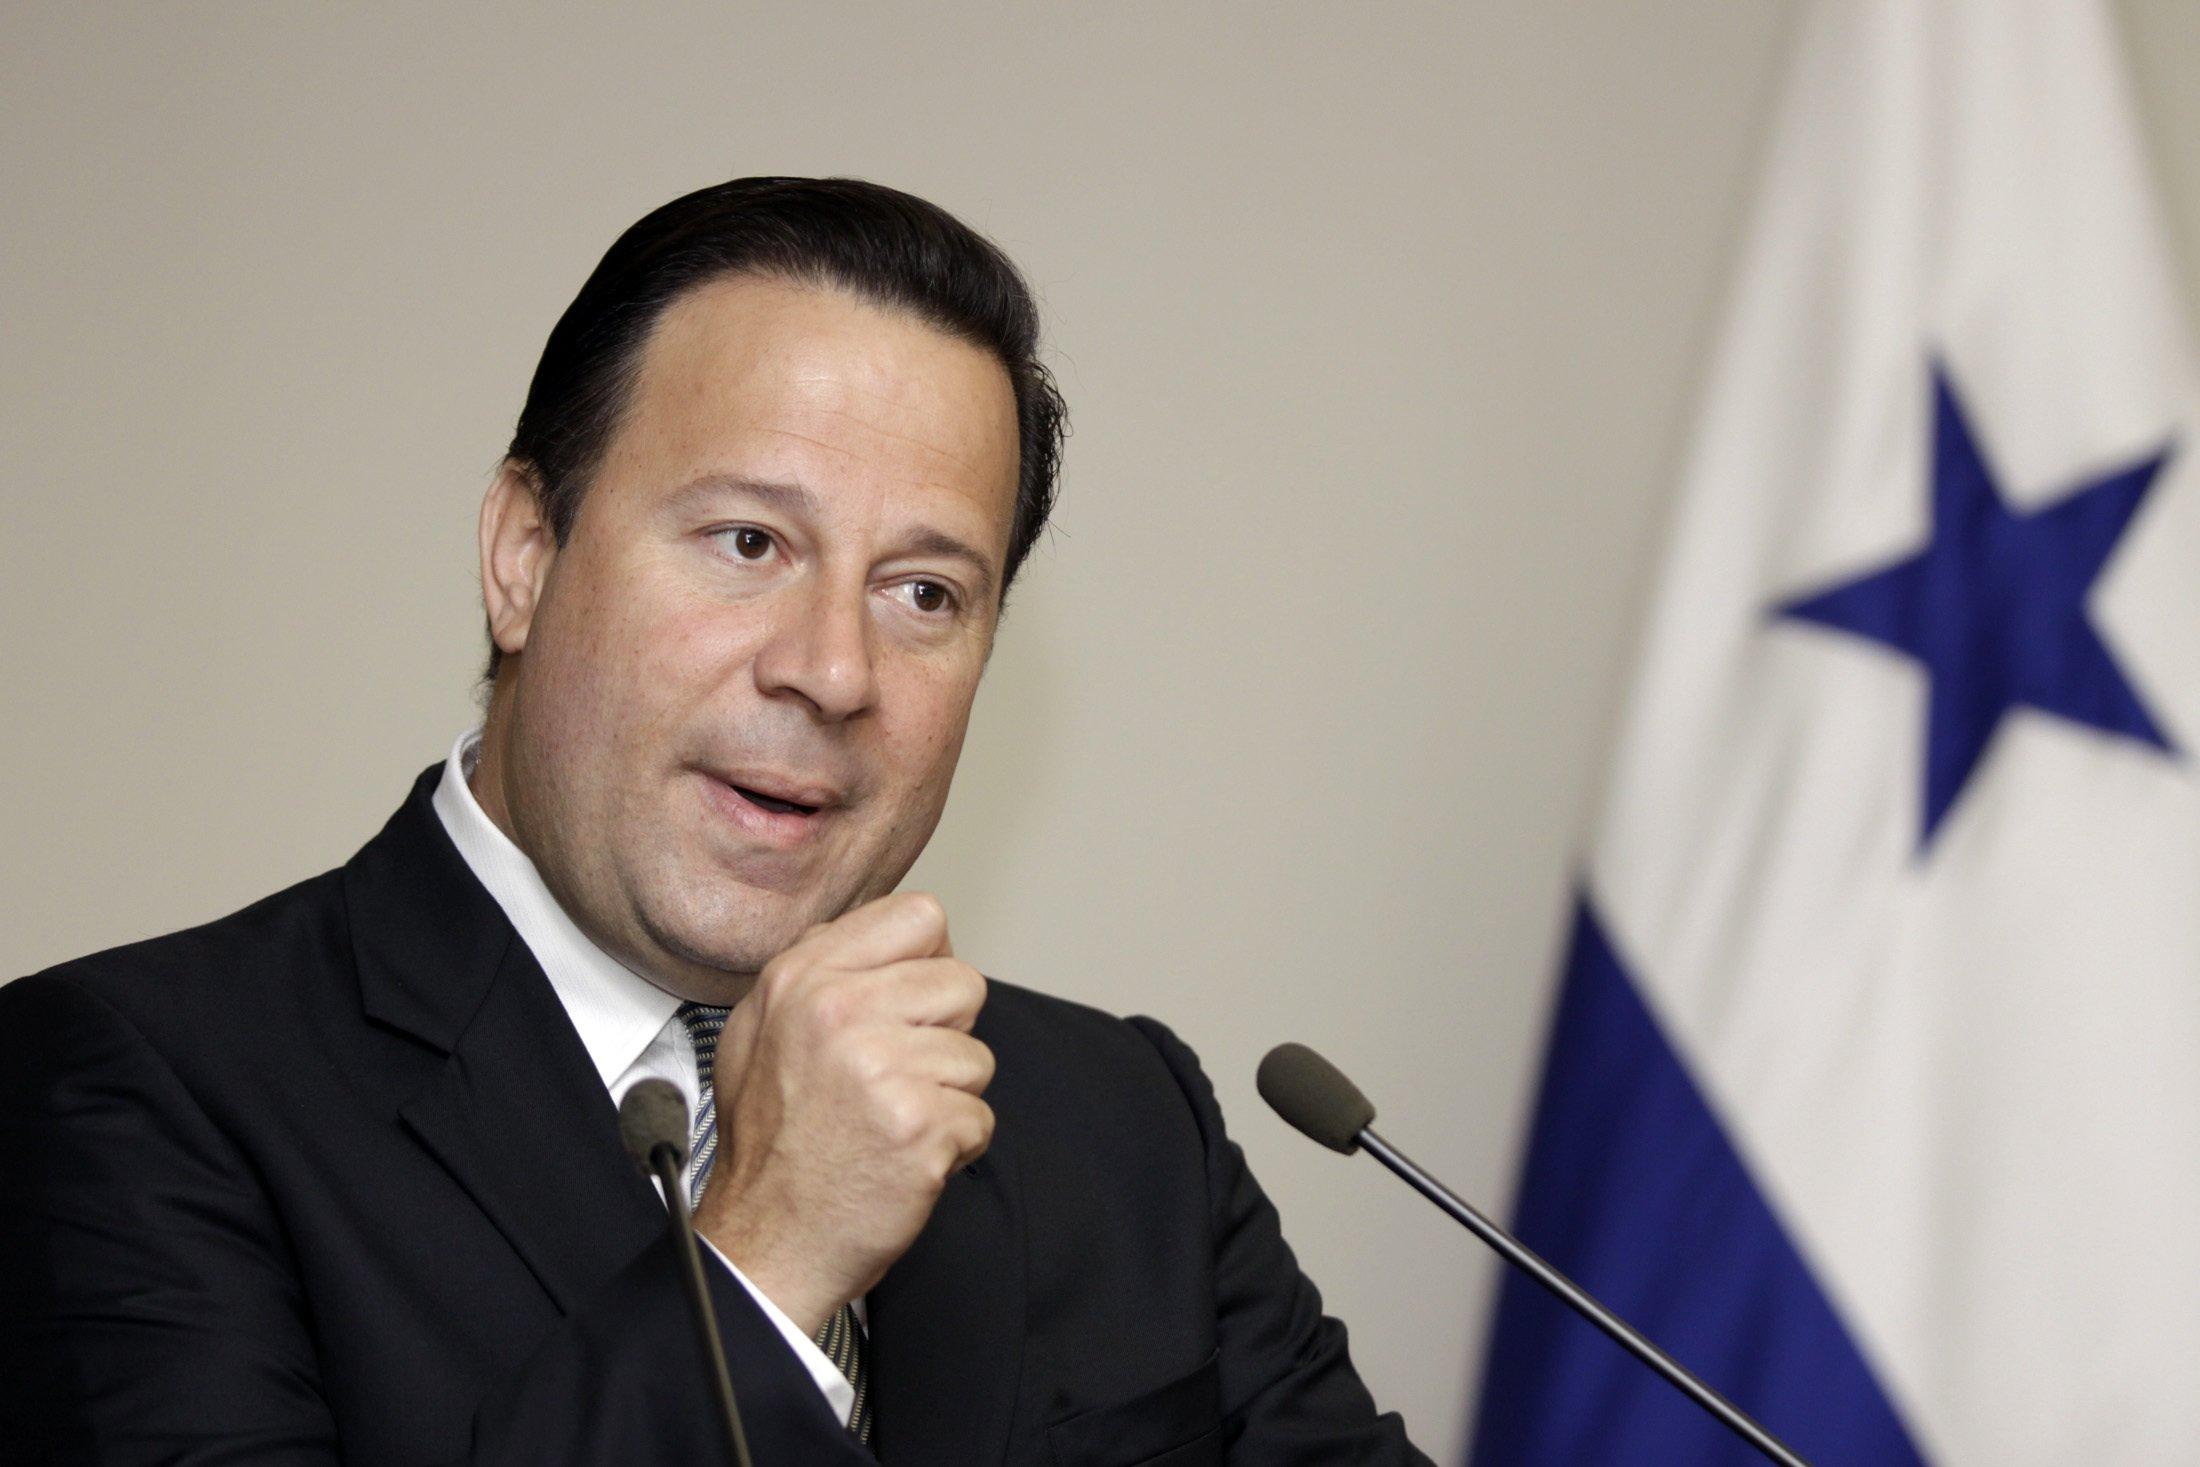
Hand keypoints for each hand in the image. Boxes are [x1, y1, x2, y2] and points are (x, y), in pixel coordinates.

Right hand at [692, 891, 993, 1335]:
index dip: (928, 961)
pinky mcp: (920, 1126)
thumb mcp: (760, 1028)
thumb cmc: (770, 1143)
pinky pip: (980, 1117)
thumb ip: (820, 970)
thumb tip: (880, 934)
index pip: (920, 916)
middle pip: (963, 983)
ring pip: (977, 1056)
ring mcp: (883, 1069)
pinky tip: (904, 1156)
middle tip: (898, 1076)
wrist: (768, 1241)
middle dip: (945, 1034)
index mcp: (805, 977)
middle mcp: (842, 1012)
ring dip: (949, 1096)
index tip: (911, 1002)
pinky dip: (953, 1145)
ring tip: (893, 1120)